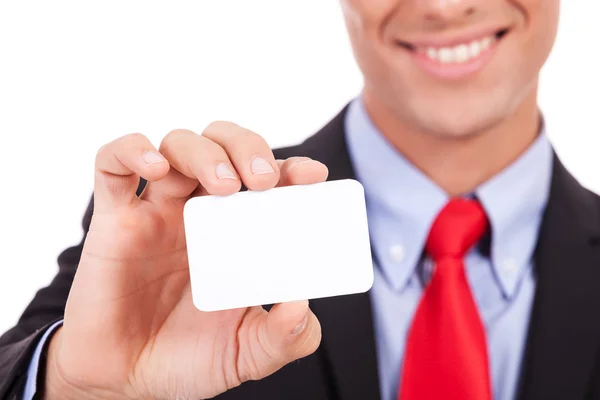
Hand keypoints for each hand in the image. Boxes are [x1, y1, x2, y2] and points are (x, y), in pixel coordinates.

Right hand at [44, 123, 327, 399]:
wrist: (125, 381)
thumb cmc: (188, 358)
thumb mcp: (249, 352)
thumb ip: (286, 337)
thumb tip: (303, 306)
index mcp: (237, 231)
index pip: (268, 178)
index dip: (291, 167)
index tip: (311, 175)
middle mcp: (200, 212)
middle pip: (224, 144)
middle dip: (247, 148)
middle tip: (263, 181)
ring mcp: (156, 211)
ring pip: (177, 144)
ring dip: (203, 152)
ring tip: (224, 186)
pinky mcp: (112, 219)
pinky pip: (112, 164)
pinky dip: (132, 151)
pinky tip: (156, 167)